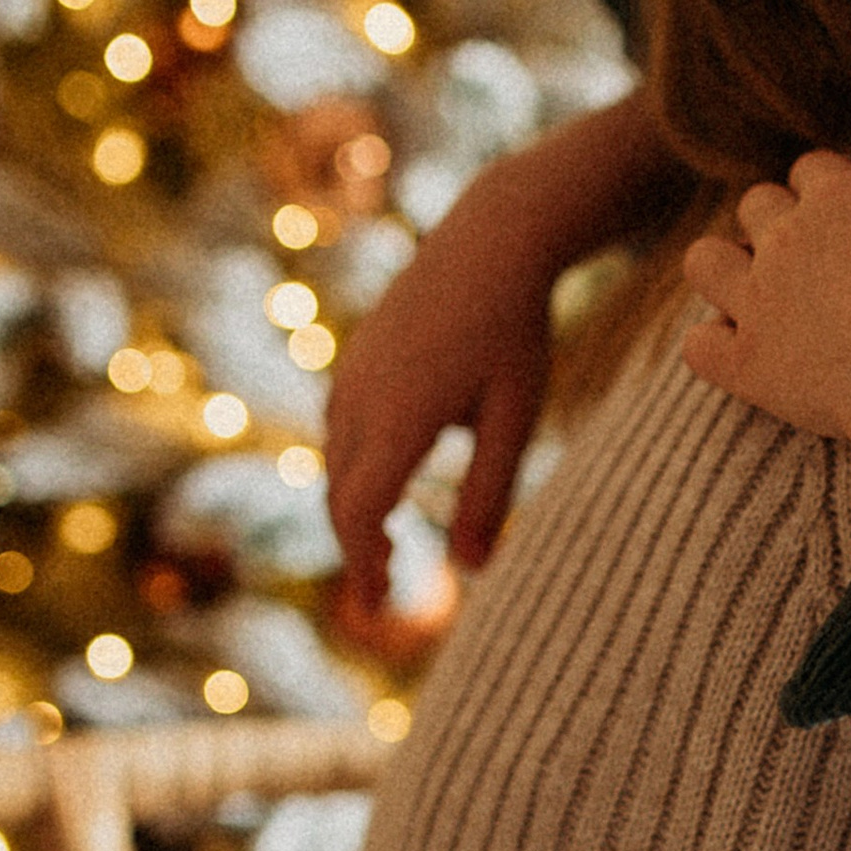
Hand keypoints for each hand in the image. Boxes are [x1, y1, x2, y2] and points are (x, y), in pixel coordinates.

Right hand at [325, 90, 674, 618]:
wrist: (490, 241)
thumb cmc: (514, 331)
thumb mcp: (517, 418)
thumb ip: (492, 495)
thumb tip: (473, 570)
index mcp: (399, 419)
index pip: (361, 512)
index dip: (364, 567)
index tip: (379, 609)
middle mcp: (361, 398)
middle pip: (340, 495)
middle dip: (357, 547)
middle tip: (386, 590)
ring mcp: (352, 373)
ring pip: (333, 462)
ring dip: (352, 509)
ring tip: (386, 546)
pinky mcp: (356, 358)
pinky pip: (338, 429)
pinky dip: (351, 469)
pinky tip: (383, 481)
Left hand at [682, 112, 850, 507]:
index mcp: (834, 196)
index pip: (814, 172)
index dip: (840, 195)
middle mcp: (783, 239)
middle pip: (758, 206)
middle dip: (783, 225)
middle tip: (829, 269)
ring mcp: (757, 302)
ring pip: (705, 261)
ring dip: (726, 268)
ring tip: (765, 295)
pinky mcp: (746, 364)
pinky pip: (698, 344)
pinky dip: (715, 345)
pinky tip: (750, 352)